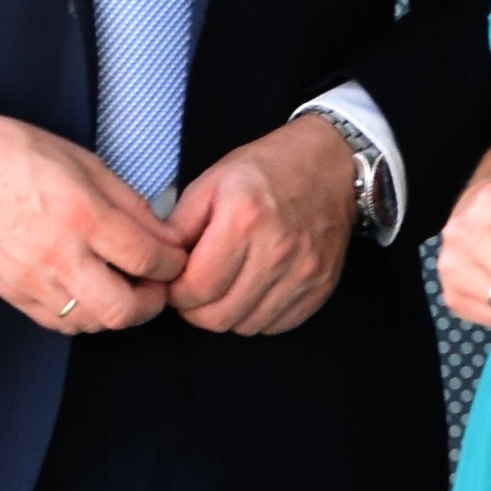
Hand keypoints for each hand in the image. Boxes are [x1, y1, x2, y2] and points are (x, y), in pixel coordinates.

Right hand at [0, 111, 188, 333]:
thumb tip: (165, 236)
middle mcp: (59, 255)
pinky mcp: (13, 293)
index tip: (174, 259)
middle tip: (157, 286)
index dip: (172, 265)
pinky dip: (83, 317)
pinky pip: (59, 325)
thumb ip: (130, 205)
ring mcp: (33, 280)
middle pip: (123, 309)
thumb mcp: (87, 163)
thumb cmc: (20, 156)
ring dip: (118, 312)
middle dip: (152, 303)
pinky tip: (89, 295)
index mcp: (82, 215)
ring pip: (93, 324)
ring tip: (123, 288)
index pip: (146, 259)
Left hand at [168, 118, 360, 336]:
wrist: (332, 164)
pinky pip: (277, 325)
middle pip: (220, 317)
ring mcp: (304, 273)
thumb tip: (159, 264)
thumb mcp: (213, 180)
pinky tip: (253, 290)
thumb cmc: (268, 169)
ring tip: (225, 288)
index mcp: (244, 221)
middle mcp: (277, 251)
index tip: (173, 284)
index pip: (197, 289)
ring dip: (227, 314)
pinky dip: (258, 315)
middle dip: (196, 310)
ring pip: (247, 326)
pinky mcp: (321, 286)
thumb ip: (179, 224)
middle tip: (194, 291)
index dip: (175, 294)